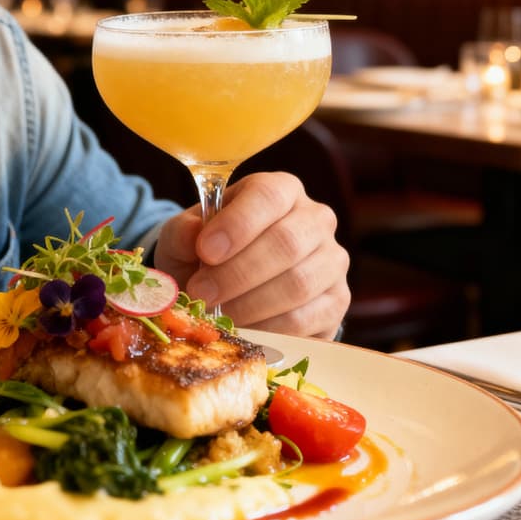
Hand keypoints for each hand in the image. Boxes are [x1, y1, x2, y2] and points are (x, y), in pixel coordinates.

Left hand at [153, 169, 349, 338]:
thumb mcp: (185, 235)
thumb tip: (192, 234)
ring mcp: (331, 261)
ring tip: (217, 313)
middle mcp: (315, 219)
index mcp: (280, 189)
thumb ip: (183, 231)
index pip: (267, 196)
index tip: (204, 251)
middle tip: (201, 294)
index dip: (237, 224)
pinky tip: (242, 329)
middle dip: (237, 273)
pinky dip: (268, 329)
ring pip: (298, 284)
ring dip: (250, 304)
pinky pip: (307, 320)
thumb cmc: (208, 251)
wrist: (229, 286)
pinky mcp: (337, 302)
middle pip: (286, 243)